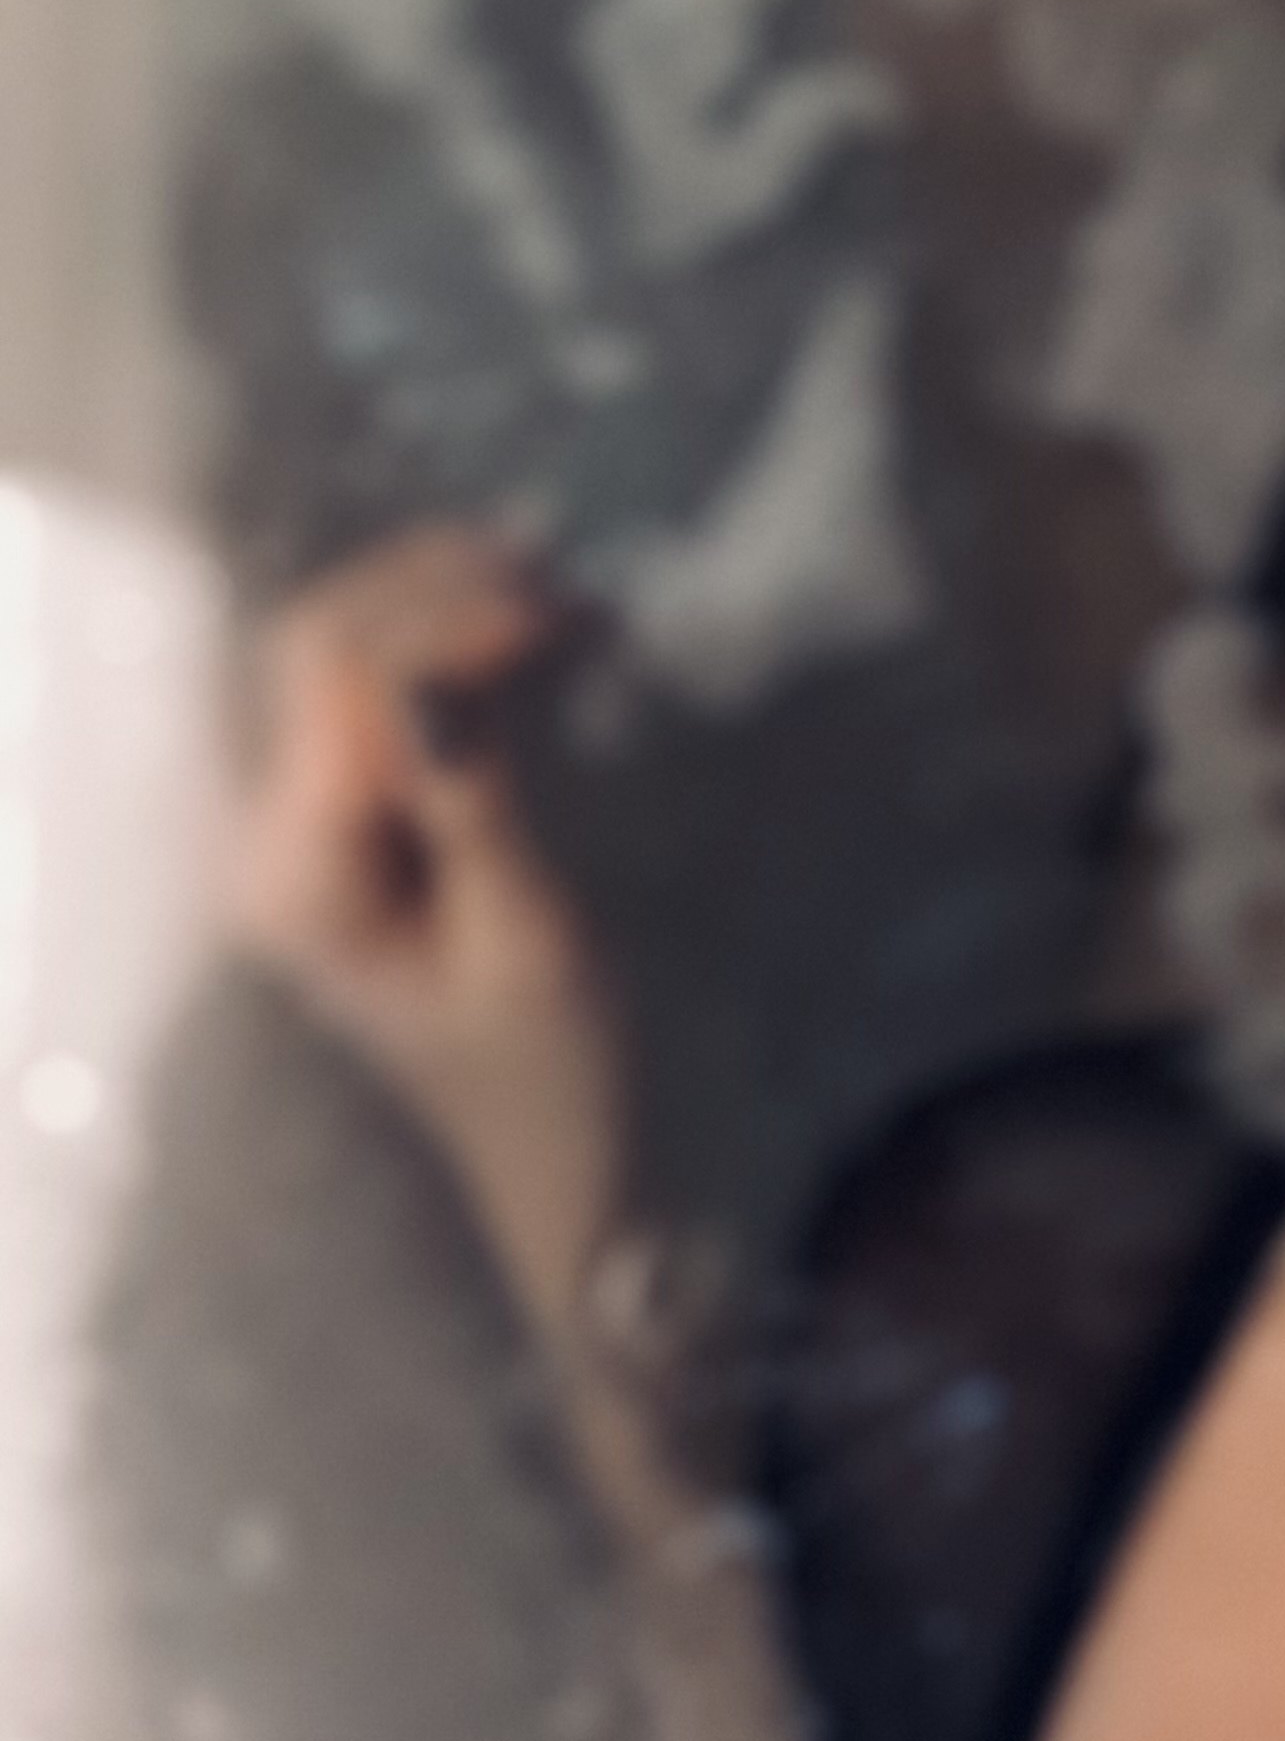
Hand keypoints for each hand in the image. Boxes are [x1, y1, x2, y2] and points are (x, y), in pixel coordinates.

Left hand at [229, 526, 623, 1348]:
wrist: (556, 1168)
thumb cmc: (551, 1082)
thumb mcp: (529, 941)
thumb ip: (475, 801)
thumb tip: (444, 675)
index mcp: (296, 880)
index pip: (338, 683)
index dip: (442, 616)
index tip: (560, 604)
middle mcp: (268, 845)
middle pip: (315, 649)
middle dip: (430, 591)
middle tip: (560, 572)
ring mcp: (300, 836)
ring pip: (340, 665)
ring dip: (440, 611)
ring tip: (554, 588)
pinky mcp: (345, 834)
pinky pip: (374, 714)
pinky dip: (446, 662)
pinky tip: (523, 635)